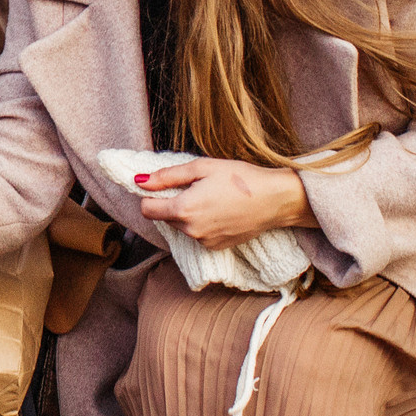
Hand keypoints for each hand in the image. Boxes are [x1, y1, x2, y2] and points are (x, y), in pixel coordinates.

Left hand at [129, 157, 312, 250]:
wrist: (275, 199)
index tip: (161, 186)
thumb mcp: (201, 168)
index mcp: (184, 209)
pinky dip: (202, 224)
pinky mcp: (217, 247)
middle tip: (196, 187)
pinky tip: (220, 211)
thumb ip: (168, 176)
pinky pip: (198, 235)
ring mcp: (204, 242)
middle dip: (172, 203)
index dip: (150, 196)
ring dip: (188, 214)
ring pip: (182, 227)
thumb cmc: (240, 178)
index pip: (147, 209)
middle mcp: (191, 231)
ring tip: (211, 198)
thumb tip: (140, 181)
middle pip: (165, 218)